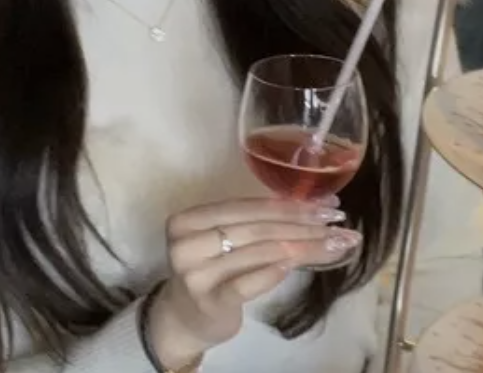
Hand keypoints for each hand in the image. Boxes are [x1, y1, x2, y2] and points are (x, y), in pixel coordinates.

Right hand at [147, 197, 361, 369]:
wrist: (184, 319)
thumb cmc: (212, 272)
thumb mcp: (223, 242)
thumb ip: (253, 224)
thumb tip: (315, 207)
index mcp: (189, 219)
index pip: (246, 206)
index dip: (289, 205)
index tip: (328, 205)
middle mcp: (188, 243)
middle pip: (256, 229)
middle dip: (303, 225)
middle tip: (339, 224)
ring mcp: (195, 274)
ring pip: (258, 253)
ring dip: (302, 248)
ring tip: (334, 245)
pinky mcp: (208, 302)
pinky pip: (247, 283)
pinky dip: (273, 272)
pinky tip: (296, 265)